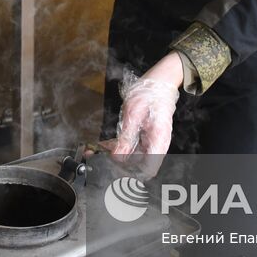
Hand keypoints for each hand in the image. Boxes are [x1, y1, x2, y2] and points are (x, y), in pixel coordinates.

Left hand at [108, 52, 183, 176]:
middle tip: (100, 163)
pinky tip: (103, 147)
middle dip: (118, 168)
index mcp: (159, 140)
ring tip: (95, 156)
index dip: (131, 175)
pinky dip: (117, 149)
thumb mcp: (133, 113)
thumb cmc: (150, 92)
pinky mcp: (145, 137)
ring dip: (115, 159)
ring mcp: (151, 141)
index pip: (148, 169)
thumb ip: (126, 137)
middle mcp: (157, 144)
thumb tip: (116, 156)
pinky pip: (131, 148)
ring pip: (133, 158)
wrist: (161, 80)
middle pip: (139, 166)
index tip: (114, 172)